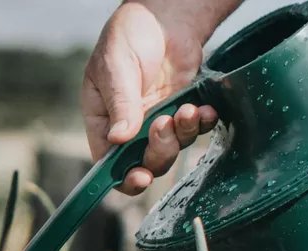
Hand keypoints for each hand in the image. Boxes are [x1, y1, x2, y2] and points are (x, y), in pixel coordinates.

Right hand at [81, 1, 225, 194]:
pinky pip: (194, 130)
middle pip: (145, 162)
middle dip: (159, 151)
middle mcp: (129, 127)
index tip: (140, 176)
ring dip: (182, 135)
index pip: (107, 162)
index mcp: (103, 120)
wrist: (164, 17)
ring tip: (186, 109)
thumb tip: (119, 139)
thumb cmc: (128, 36)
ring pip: (172, 150)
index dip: (122, 177)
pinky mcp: (182, 110)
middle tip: (165, 124)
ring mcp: (157, 120)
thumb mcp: (116, 67)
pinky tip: (204, 109)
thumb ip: (120, 103)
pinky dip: (201, 124)